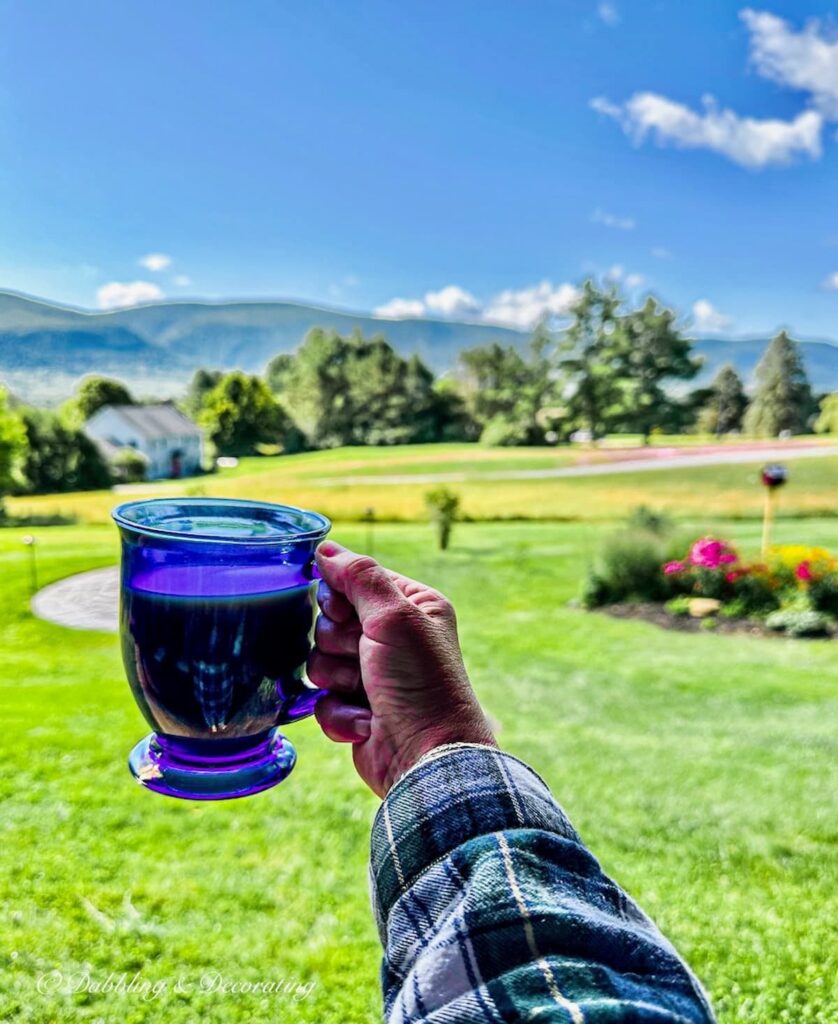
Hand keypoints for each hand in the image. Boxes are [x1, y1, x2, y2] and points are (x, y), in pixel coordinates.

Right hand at [307, 541, 496, 797]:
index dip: (341, 599)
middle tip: (363, 657)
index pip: (355, 582)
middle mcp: (393, 637)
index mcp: (411, 606)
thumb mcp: (394, 617)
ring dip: (337, 679)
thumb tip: (325, 549)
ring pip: (319, 660)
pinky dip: (339, 712)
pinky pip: (322, 698)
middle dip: (338, 644)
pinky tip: (366, 722)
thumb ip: (359, 577)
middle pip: (330, 621)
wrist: (426, 758)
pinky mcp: (356, 709)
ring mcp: (373, 674)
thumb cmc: (420, 683)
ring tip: (365, 692)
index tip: (349, 616)